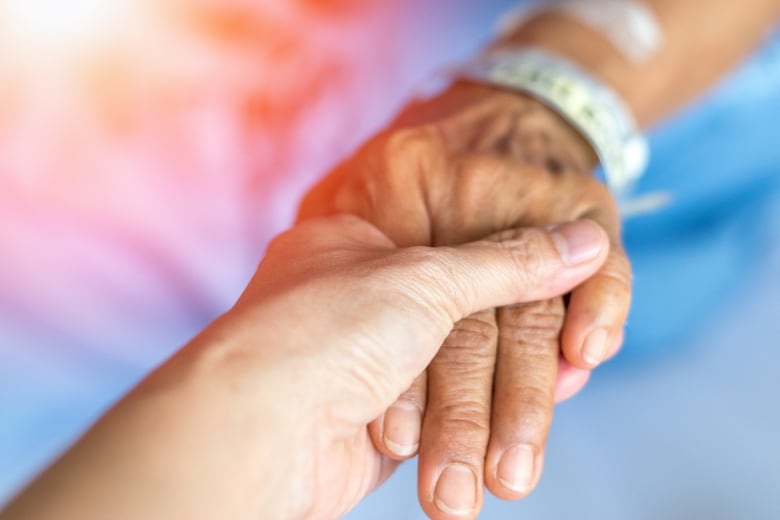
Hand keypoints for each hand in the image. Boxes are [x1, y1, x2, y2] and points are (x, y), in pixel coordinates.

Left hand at [299, 83, 631, 515]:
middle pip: (460, 321)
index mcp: (358, 246)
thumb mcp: (428, 277)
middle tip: (570, 356)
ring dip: (501, 402)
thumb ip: (511, 263)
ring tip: (554, 382)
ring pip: (454, 378)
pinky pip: (441, 422)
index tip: (565, 290)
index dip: (516, 271)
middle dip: (515, 346)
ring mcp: (363, 364)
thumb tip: (587, 242)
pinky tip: (517, 434)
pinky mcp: (373, 423)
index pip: (457, 252)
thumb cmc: (328, 328)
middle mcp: (357, 303)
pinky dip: (477, 429)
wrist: (260, 428)